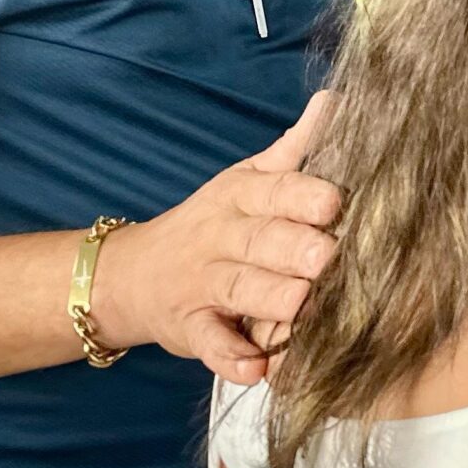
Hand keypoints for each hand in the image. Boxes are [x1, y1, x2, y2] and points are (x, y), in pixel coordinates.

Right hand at [91, 93, 343, 386]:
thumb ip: (294, 149)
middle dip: (293, 246)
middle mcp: (221, 238)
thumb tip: (336, 100)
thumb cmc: (215, 224)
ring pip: (239, 289)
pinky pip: (211, 344)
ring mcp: (202, 285)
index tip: (335, 201)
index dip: (303, 196)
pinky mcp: (190, 329)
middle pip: (260, 240)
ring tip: (300, 304)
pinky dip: (231, 358)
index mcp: (241, 198)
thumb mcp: (247, 180)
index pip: (274, 190)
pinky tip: (257, 368)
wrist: (131, 274)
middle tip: (327, 255)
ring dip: (270, 298)